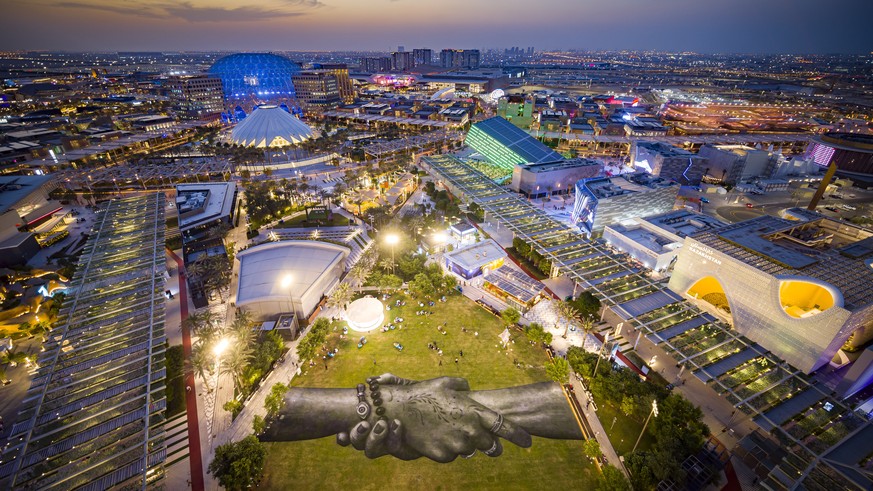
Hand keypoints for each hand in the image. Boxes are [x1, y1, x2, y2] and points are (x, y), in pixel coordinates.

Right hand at [336, 373, 530, 461]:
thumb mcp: (445, 382)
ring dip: (466, 444)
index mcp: (473, 411)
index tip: (528, 441)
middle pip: (491, 445)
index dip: (518, 435)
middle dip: (490, 443)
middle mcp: (469, 430)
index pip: (503, 426)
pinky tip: (437, 437)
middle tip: (482, 438)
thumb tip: (469, 389)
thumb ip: (463, 386)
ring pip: (470, 450)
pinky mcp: (443, 456)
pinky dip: (449, 449)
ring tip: (450, 431)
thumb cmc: (422, 394)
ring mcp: (456, 445)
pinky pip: (453, 456)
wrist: (397, 411)